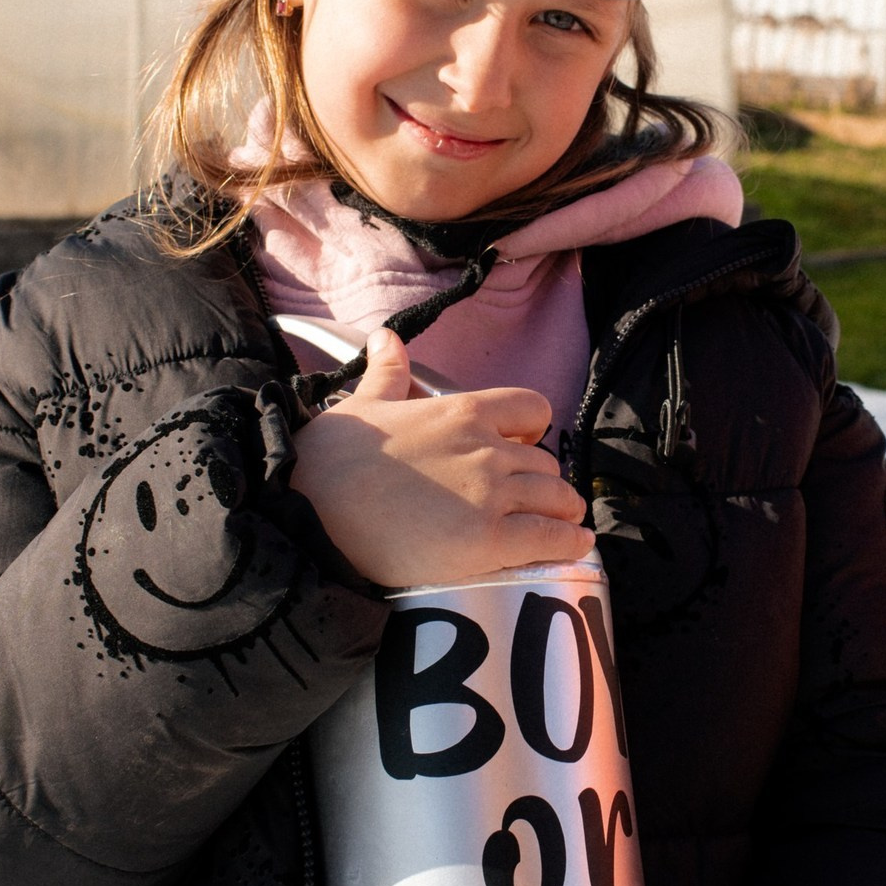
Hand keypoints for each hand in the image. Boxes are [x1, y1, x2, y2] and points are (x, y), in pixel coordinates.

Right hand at [289, 329, 593, 586]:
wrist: (312, 510)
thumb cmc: (332, 458)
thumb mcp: (363, 404)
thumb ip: (386, 372)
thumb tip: (386, 337)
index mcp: (463, 410)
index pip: (532, 409)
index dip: (532, 431)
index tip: (523, 446)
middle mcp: (488, 448)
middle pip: (546, 463)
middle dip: (542, 482)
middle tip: (531, 501)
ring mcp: (492, 495)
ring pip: (558, 499)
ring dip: (561, 512)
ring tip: (560, 526)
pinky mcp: (491, 541)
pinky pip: (552, 538)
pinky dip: (568, 543)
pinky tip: (573, 548)